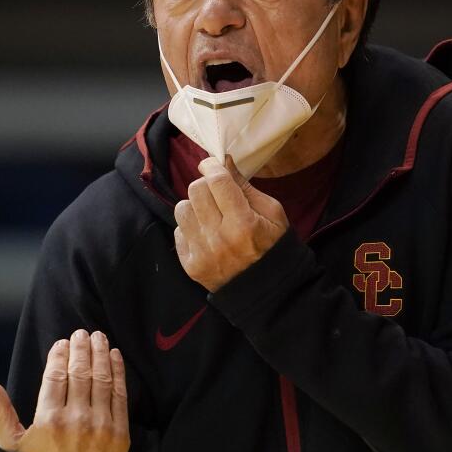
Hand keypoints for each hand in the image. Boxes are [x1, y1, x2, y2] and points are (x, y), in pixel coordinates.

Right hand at [0, 329, 129, 451]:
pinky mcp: (120, 434)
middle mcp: (76, 421)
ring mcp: (101, 427)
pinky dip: (118, 372)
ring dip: (101, 353)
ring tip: (98, 338)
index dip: (60, 354)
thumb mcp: (12, 443)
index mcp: (48, 420)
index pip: (56, 375)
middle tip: (81, 333)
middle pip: (81, 371)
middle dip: (82, 347)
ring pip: (102, 378)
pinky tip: (114, 356)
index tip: (62, 343)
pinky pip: (120, 395)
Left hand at [174, 155, 288, 292]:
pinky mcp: (191, 266)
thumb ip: (246, 186)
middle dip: (205, 185)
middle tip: (216, 192)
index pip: (217, 181)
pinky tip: (207, 234)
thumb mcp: (272, 212)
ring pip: (182, 209)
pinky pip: (178, 232)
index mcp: (243, 224)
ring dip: (195, 206)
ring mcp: (202, 254)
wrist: (268, 289)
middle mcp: (219, 238)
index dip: (212, 166)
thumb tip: (224, 162)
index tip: (212, 164)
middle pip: (195, 190)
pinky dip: (190, 228)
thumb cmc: (273, 246)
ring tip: (210, 215)